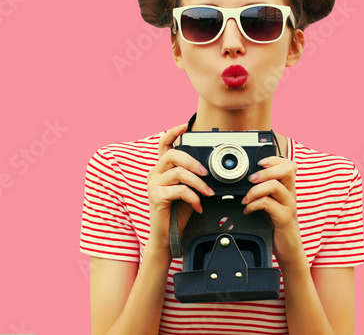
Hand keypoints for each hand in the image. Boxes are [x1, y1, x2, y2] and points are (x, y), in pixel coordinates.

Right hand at [145, 123, 214, 254]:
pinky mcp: (156, 197)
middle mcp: (154, 174)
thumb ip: (192, 177)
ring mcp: (153, 185)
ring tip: (207, 193)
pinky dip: (193, 197)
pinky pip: (179, 190)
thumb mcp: (187, 190)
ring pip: (178, 173)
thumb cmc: (178, 213)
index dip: (173, 132)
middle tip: (205, 173)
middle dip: (193, 161)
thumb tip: (210, 169)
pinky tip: (197, 205)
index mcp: (161, 169)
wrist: (168, 237)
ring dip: (198, 183)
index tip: (185, 126)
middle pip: (172, 155)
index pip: (163, 144)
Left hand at [240, 155, 305, 266]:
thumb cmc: (277, 226)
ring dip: (255, 189)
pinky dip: (253, 205)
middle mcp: (291, 194)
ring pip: (275, 185)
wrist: (288, 249)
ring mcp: (289, 206)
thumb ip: (264, 192)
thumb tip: (246, 181)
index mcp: (288, 189)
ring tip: (246, 198)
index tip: (259, 163)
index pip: (289, 164)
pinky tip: (248, 210)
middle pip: (287, 169)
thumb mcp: (270, 205)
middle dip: (265, 171)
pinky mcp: (284, 218)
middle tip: (251, 179)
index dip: (274, 159)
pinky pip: (268, 204)